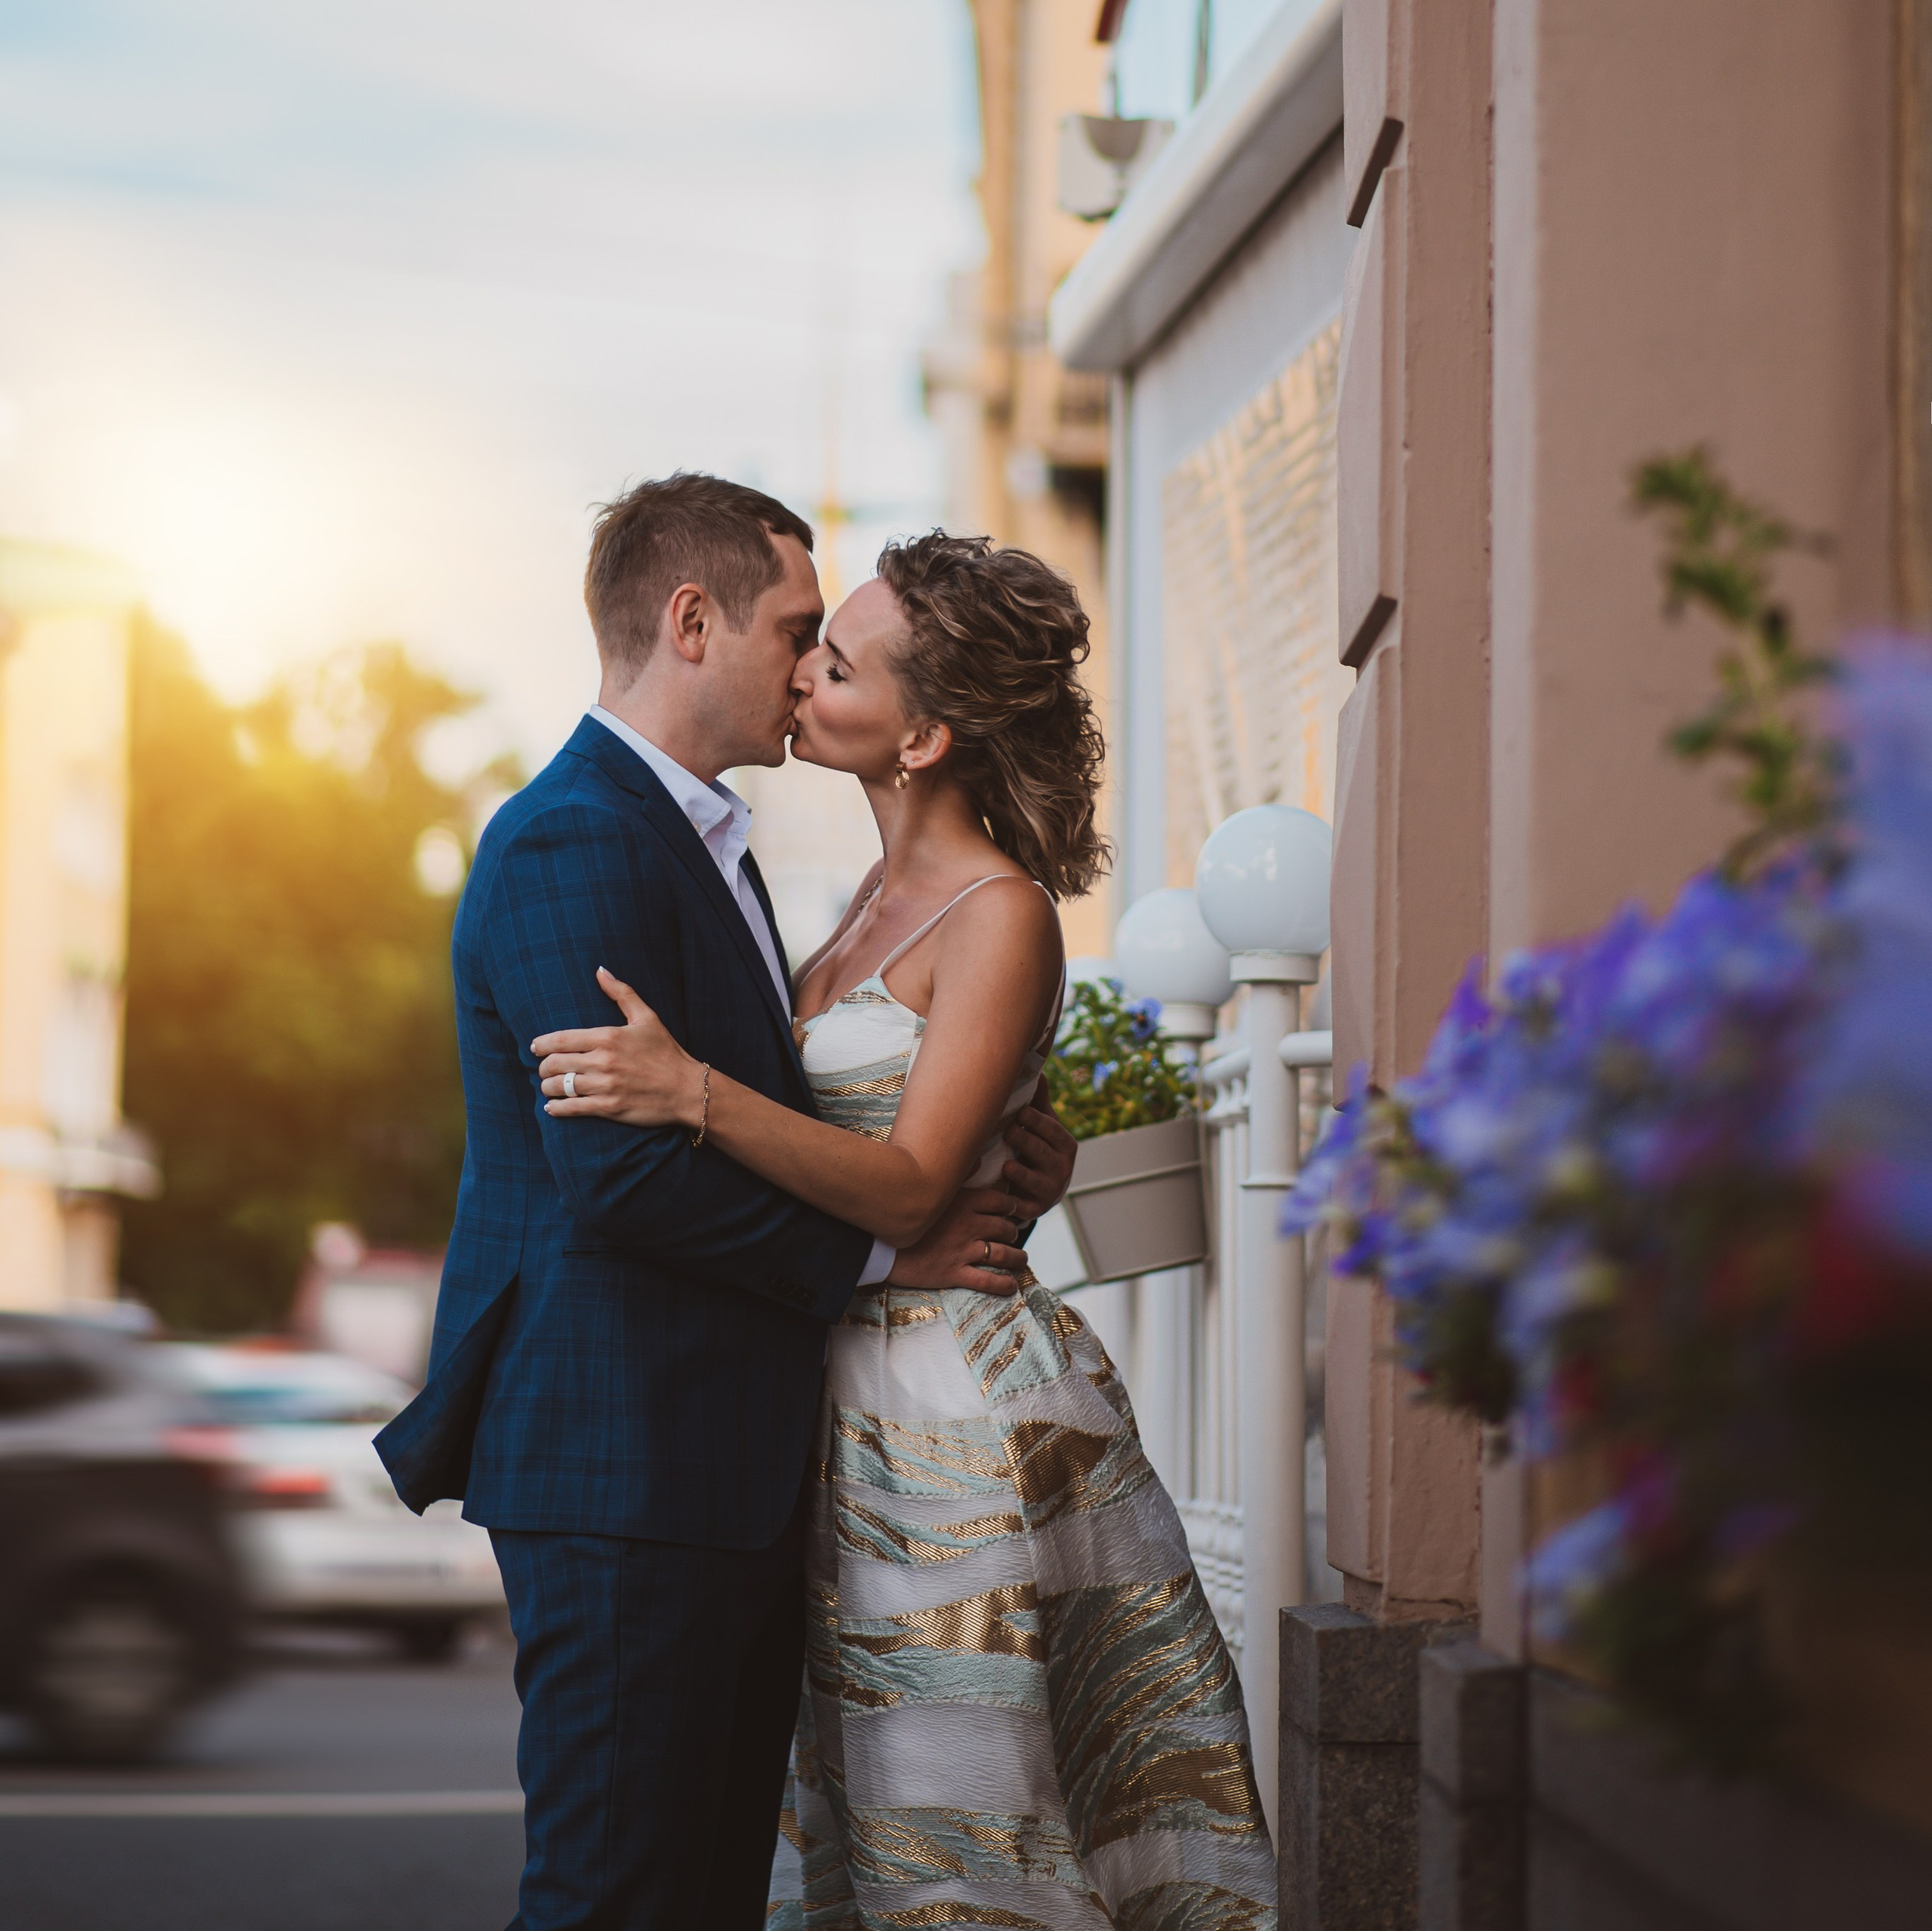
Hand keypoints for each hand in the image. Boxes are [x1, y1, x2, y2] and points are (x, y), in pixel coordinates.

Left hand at [534, 969, 702, 1127]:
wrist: (687, 1089)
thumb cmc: (667, 1052)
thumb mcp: (647, 1018)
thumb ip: (621, 993)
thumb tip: (600, 971)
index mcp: (608, 1037)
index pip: (560, 1040)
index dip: (541, 1044)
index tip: (534, 1047)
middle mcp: (603, 1061)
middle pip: (554, 1064)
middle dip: (543, 1067)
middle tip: (544, 1069)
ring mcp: (605, 1086)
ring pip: (559, 1087)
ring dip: (548, 1087)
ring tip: (548, 1087)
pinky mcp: (609, 1108)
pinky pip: (571, 1108)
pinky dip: (557, 1108)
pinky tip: (553, 1107)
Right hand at [888, 1187, 1028, 1295]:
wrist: (877, 1242)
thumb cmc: (901, 1211)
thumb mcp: (931, 1187)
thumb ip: (958, 1174)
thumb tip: (980, 1159)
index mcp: (963, 1202)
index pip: (1000, 1202)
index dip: (1011, 1206)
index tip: (1013, 1210)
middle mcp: (968, 1226)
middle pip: (1004, 1228)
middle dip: (1013, 1232)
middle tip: (1013, 1235)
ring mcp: (962, 1250)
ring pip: (1002, 1255)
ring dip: (1016, 1258)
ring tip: (1021, 1261)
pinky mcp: (953, 1273)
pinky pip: (987, 1281)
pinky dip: (1003, 1284)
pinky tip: (1010, 1286)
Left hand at [999, 1076, 1076, 1217]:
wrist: (1042, 1192)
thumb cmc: (1039, 1150)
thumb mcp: (1044, 1129)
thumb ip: (1040, 1105)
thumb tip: (1040, 1073)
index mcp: (1066, 1145)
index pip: (1052, 1130)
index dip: (1037, 1121)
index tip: (1021, 1111)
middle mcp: (1062, 1169)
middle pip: (1042, 1153)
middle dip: (1026, 1142)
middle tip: (1008, 1132)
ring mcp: (1049, 1191)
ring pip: (1034, 1181)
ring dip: (1021, 1174)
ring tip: (1008, 1166)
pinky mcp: (1034, 1209)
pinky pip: (1023, 1207)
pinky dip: (1012, 1204)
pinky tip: (1001, 1197)